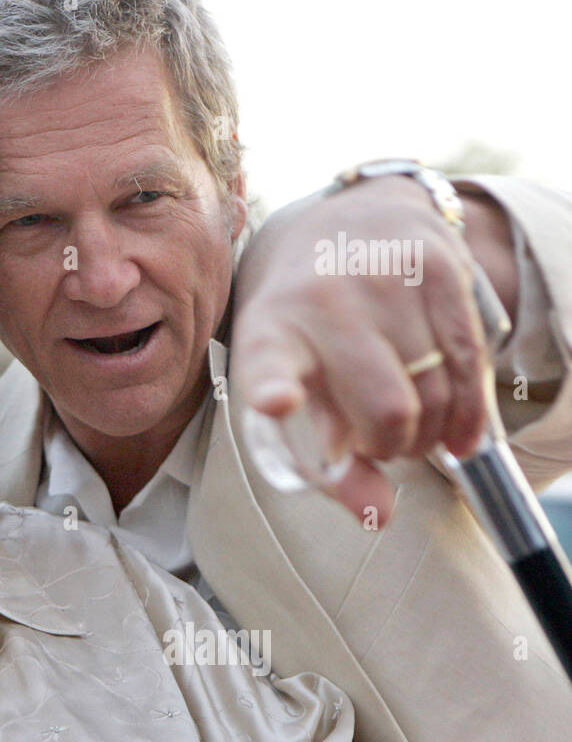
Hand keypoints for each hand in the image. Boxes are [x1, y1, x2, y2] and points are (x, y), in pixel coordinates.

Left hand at [232, 175, 509, 522]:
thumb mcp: (295, 390)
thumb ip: (330, 467)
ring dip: (429, 433)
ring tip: (407, 427)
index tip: (278, 403)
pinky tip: (457, 430)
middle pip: (387, 411)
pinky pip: (473, 366)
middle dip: (393, 449)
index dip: (275, 385)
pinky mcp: (441, 268)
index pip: (269, 362)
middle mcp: (324, 300)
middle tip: (381, 445)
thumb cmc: (308, 333)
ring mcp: (384, 278)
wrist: (347, 225)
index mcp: (269, 334)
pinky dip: (469, 413)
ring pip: (436, 396)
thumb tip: (379, 516)